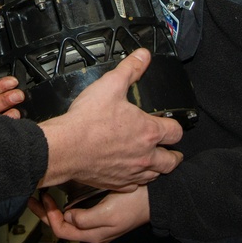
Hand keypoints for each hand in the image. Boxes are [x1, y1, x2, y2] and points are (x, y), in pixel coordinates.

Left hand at [29, 188, 149, 242]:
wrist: (158, 197)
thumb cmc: (136, 203)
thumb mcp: (109, 212)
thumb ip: (86, 218)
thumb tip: (68, 217)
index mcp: (95, 234)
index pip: (62, 230)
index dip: (49, 216)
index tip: (45, 197)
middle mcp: (94, 232)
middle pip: (62, 227)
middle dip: (46, 213)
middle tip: (35, 197)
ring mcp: (99, 224)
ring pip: (69, 220)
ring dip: (55, 209)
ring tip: (46, 195)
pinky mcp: (103, 214)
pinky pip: (78, 213)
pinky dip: (67, 205)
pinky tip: (63, 195)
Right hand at [38, 48, 183, 190]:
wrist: (65, 148)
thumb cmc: (87, 120)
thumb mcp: (110, 85)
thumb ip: (130, 69)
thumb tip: (143, 56)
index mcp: (148, 132)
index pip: (176, 132)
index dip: (175, 126)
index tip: (171, 125)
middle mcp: (145, 156)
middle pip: (172, 160)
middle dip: (173, 154)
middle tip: (170, 150)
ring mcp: (132, 172)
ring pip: (155, 175)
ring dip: (157, 167)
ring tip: (153, 161)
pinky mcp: (116, 183)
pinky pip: (134, 186)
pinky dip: (136, 180)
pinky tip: (130, 172)